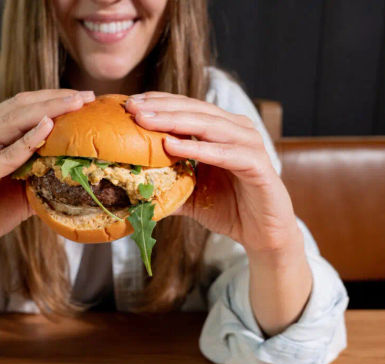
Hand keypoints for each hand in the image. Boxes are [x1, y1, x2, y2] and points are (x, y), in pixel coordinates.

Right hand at [0, 89, 94, 259]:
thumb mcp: (24, 188)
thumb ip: (43, 173)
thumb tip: (79, 169)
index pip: (23, 106)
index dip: (53, 98)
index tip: (84, 97)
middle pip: (20, 106)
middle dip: (55, 98)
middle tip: (86, 95)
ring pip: (14, 121)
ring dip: (47, 111)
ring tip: (74, 104)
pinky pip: (5, 155)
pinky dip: (28, 141)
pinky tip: (47, 129)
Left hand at [125, 91, 300, 255]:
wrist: (262, 235)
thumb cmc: (227, 209)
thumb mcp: (188, 194)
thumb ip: (165, 185)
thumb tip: (129, 188)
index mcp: (220, 130)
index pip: (186, 108)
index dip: (158, 102)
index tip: (129, 103)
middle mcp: (236, 130)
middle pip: (194, 110)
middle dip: (160, 107)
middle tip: (132, 107)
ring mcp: (249, 144)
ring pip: (208, 125)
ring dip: (173, 121)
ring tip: (144, 121)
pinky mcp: (258, 164)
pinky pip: (224, 153)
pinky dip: (197, 148)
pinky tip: (171, 145)